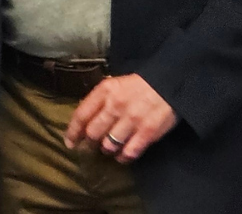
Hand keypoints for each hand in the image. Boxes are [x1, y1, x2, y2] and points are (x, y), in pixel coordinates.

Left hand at [63, 74, 178, 162]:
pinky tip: (122, 156)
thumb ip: (101, 99)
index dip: (72, 132)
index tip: (70, 142)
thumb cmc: (141, 84)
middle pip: (93, 133)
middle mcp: (115, 105)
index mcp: (106, 90)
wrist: (171, 83)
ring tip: (109, 148)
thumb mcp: (116, 83)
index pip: (81, 114)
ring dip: (106, 149)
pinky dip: (123, 157)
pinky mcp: (147, 133)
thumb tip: (85, 118)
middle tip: (92, 146)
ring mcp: (131, 120)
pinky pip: (128, 152)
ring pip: (108, 145)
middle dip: (89, 142)